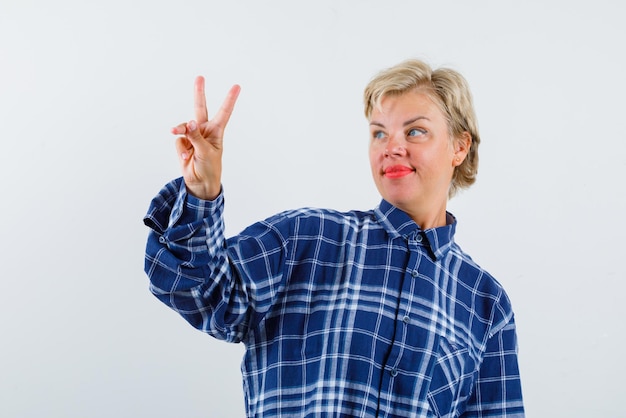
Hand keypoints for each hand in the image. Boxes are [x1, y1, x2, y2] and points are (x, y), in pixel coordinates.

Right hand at [172, 76, 240, 199]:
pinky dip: (180, 148)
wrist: (200, 183)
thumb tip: (189, 123)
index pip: (224, 112)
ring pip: (184, 126)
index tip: (237, 86)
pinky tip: (186, 157)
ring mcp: (193, 136)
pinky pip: (179, 140)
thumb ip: (196, 137)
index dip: (230, 99)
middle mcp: (204, 131)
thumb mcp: (206, 152)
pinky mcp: (183, 143)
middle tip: (200, 78)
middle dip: (199, 93)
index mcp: (216, 131)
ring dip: (180, 130)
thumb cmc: (210, 168)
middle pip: (200, 108)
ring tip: (176, 132)